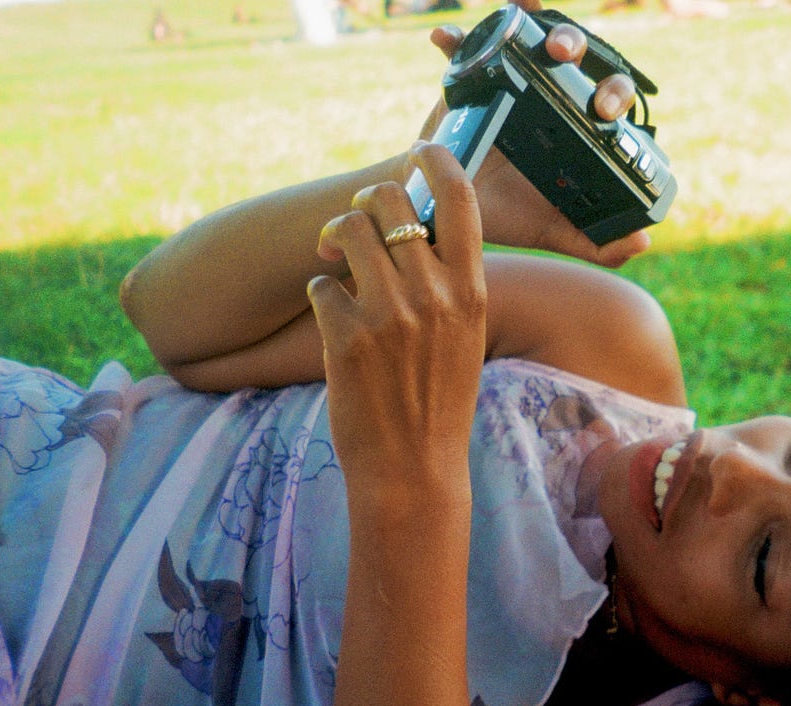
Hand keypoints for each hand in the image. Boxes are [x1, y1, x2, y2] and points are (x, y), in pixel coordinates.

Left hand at [309, 145, 485, 495]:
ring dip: (331, 242)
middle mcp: (433, 295)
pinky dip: (319, 299)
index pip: (459, 199)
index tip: (418, 153)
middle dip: (362, 203)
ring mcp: (389, 315)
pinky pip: (319, 287)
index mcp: (472, 291)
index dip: (435, 160)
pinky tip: (332, 326)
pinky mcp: (345, 337)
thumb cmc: (439, 401)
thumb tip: (414, 229)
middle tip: (352, 226)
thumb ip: (448, 283)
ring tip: (331, 266)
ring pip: (343, 232)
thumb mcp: (464, 336)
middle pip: (386, 202)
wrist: (414, 468)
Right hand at [418, 0, 650, 267]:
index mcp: (577, 128)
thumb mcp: (552, 231)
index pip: (608, 100)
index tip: (605, 112)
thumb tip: (641, 241)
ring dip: (537, 27)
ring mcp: (513, 82)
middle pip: (578, 60)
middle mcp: (550, 97)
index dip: (614, 97)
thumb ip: (597, 244)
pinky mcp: (474, 78)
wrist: (446, 214)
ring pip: (533, 40)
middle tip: (564, 58)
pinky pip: (468, 47)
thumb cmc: (507, 216)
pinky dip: (457, 37)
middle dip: (578, 48)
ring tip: (536, 41)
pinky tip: (444, 39)